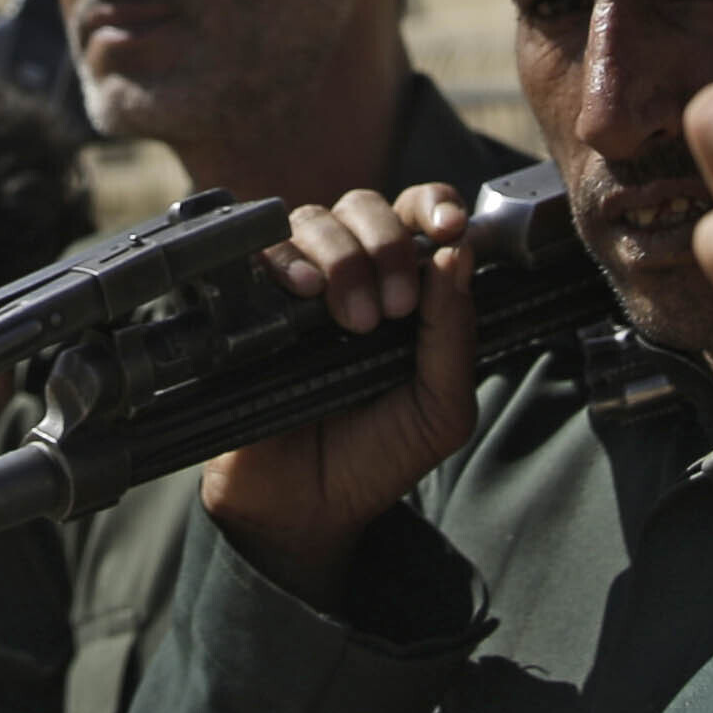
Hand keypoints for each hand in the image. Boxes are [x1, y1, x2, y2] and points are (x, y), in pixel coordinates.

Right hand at [200, 187, 480, 605]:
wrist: (305, 507)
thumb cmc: (376, 456)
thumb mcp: (440, 408)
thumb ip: (454, 334)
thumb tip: (460, 252)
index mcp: (405, 288)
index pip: (420, 215)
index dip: (435, 205)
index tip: (450, 229)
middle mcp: (353, 274)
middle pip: (366, 206)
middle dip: (387, 244)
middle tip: (393, 310)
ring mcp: (300, 286)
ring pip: (316, 218)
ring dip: (343, 258)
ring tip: (353, 321)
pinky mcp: (252, 302)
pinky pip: (262, 251)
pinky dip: (288, 261)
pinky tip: (305, 295)